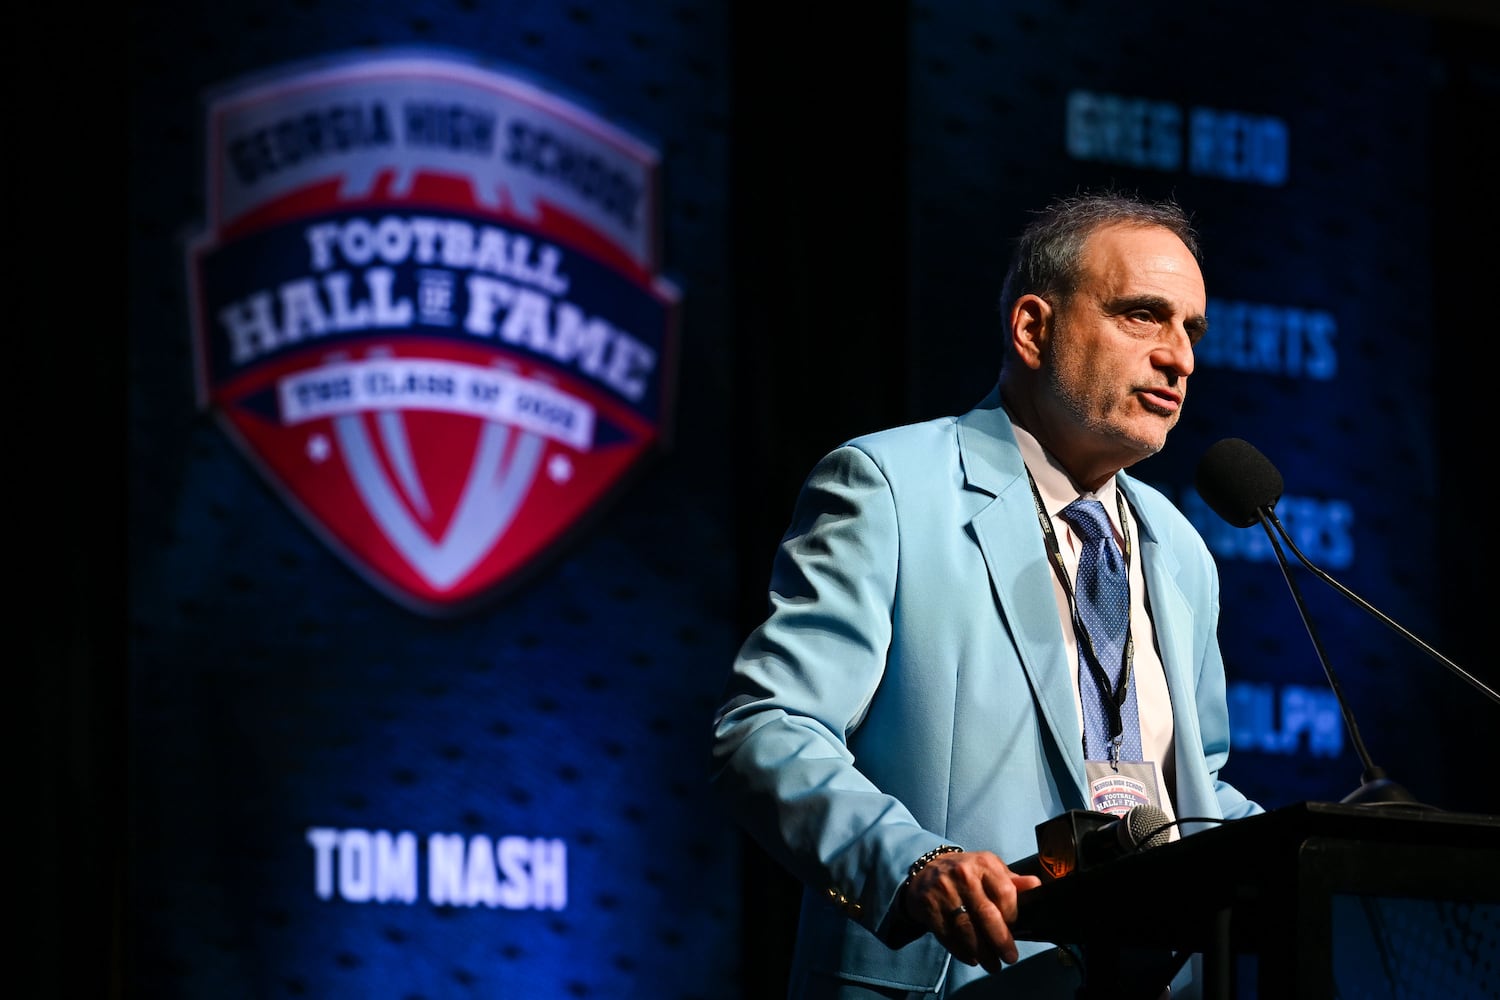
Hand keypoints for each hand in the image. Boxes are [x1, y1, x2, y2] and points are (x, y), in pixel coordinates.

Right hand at [901, 850, 1041, 971]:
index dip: (1012, 914)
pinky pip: (948, 935)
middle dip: (1001, 941)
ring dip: (982, 952)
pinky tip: (972, 958)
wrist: (924, 871)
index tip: (1015, 927)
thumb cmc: (965, 873)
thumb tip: (1035, 885)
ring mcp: (944, 892)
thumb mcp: (988, 868)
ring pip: (966, 929)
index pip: (1004, 892)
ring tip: (992, 964)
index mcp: (983, 864)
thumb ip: (1012, 880)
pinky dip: (961, 951)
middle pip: (986, 914)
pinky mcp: (929, 907)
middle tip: (1010, 958)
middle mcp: (963, 876)